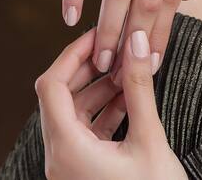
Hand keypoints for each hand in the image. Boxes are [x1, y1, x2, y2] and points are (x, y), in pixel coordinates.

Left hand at [35, 25, 188, 179]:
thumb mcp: (150, 140)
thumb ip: (139, 88)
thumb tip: (136, 41)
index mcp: (67, 149)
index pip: (51, 86)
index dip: (71, 54)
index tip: (98, 35)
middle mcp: (60, 157)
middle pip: (60, 96)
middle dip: (89, 68)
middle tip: (117, 47)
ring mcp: (70, 166)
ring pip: (74, 112)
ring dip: (99, 88)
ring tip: (129, 70)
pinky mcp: (84, 171)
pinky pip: (86, 130)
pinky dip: (104, 109)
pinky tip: (129, 96)